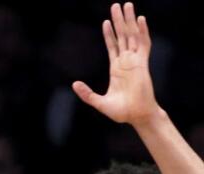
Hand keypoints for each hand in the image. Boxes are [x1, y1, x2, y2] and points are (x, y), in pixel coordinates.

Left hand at [72, 3, 159, 124]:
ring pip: (133, 35)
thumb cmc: (121, 111)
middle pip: (123, 36)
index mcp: (117, 69)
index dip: (109, 34)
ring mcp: (135, 61)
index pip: (113, 46)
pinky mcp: (143, 64)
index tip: (106, 21)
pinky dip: (143, 31)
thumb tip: (74, 84)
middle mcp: (127, 62)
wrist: (137, 116)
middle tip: (117, 5)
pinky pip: (144, 44)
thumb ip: (87, 94)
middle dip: (119, 21)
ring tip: (127, 5)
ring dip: (130, 21)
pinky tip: (140, 20)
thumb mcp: (98, 102)